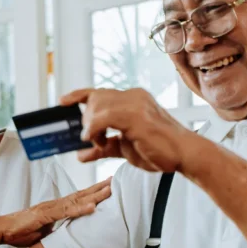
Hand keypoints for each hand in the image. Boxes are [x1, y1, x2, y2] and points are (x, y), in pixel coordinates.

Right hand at [0, 180, 110, 247]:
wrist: (0, 229)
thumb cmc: (19, 231)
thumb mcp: (43, 233)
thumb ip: (56, 230)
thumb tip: (68, 235)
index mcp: (55, 208)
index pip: (78, 198)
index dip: (94, 192)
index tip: (109, 187)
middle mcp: (54, 204)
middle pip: (80, 194)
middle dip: (99, 188)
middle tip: (117, 181)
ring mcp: (49, 208)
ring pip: (75, 199)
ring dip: (94, 195)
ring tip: (110, 190)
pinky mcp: (43, 215)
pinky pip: (64, 212)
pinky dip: (79, 209)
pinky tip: (92, 207)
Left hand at [61, 88, 193, 172]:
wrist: (184, 156)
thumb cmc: (159, 151)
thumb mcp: (124, 148)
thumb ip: (102, 148)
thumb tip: (80, 154)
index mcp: (132, 99)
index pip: (99, 91)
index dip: (78, 94)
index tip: (62, 101)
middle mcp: (133, 96)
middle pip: (94, 98)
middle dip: (86, 119)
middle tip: (93, 140)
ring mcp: (135, 103)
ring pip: (97, 106)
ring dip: (91, 127)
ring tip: (99, 142)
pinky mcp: (136, 116)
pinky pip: (103, 117)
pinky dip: (94, 129)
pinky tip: (97, 140)